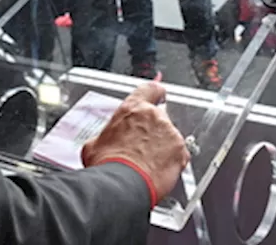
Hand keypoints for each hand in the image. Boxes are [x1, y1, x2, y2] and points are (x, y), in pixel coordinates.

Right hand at [81, 83, 188, 203]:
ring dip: (161, 148)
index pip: (150, 89)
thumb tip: (102, 143)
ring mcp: (170, 133)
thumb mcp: (94, 145)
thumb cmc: (108, 166)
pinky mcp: (181, 151)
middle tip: (140, 149)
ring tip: (146, 165)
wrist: (121, 185)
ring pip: (169, 138)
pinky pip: (179, 154)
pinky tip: (157, 172)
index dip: (155, 93)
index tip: (158, 95)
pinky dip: (171, 162)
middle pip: (159, 118)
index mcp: (132, 109)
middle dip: (152, 132)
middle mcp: (154, 116)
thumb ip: (106, 136)